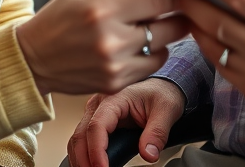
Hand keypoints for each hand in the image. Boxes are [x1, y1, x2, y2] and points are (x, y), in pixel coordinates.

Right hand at [16, 0, 189, 95]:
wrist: (32, 60)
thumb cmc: (56, 20)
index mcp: (103, 9)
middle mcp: (113, 40)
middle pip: (171, 27)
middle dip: (179, 14)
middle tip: (181, 5)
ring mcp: (116, 66)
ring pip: (165, 49)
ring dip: (165, 36)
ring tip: (155, 24)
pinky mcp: (116, 83)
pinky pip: (151, 67)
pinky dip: (152, 54)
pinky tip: (139, 43)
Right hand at [67, 78, 185, 166]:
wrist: (161, 85)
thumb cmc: (161, 92)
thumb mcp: (166, 110)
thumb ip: (157, 133)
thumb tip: (148, 154)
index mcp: (114, 98)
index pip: (97, 126)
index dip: (97, 151)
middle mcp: (99, 104)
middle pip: (81, 135)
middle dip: (84, 160)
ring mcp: (95, 112)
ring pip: (77, 139)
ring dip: (81, 160)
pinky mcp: (96, 121)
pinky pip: (83, 140)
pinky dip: (84, 156)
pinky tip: (92, 166)